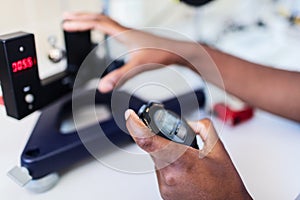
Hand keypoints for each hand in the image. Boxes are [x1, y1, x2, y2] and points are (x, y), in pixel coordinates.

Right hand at [63, 12, 184, 92]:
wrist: (177, 51)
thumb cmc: (161, 55)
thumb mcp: (137, 67)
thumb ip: (119, 77)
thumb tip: (103, 87)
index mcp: (123, 34)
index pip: (97, 24)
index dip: (79, 24)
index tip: (66, 24)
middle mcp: (126, 31)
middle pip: (99, 18)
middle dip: (81, 17)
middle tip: (67, 17)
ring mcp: (130, 33)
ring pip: (107, 21)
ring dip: (92, 20)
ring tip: (82, 22)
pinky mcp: (135, 38)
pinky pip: (114, 27)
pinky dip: (104, 26)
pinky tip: (106, 34)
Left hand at [125, 109, 251, 199]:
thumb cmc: (224, 185)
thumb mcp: (218, 150)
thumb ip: (203, 129)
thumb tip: (190, 123)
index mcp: (182, 161)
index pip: (148, 141)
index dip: (135, 126)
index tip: (131, 116)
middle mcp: (169, 175)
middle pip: (155, 148)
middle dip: (166, 142)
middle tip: (181, 146)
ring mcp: (165, 187)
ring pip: (158, 160)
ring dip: (169, 155)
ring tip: (189, 163)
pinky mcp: (164, 193)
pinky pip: (162, 172)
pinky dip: (171, 167)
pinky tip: (187, 172)